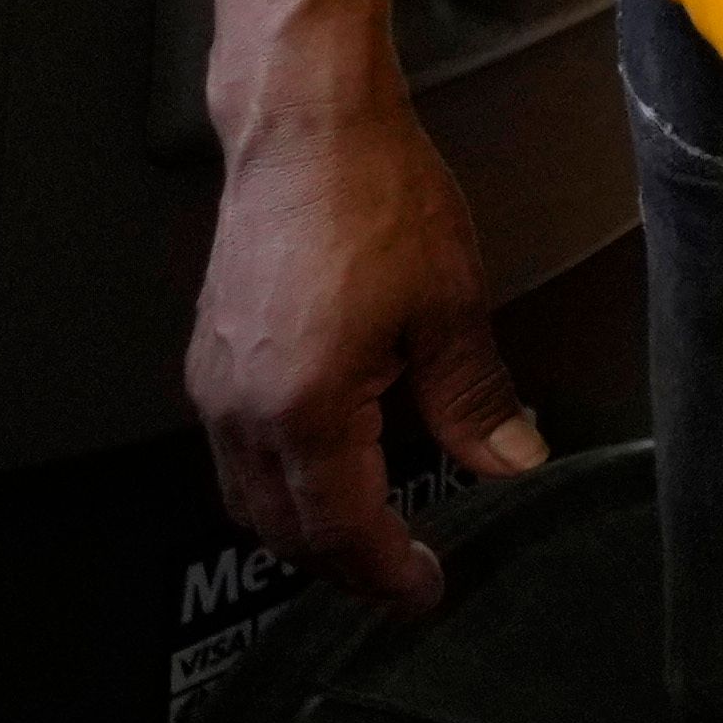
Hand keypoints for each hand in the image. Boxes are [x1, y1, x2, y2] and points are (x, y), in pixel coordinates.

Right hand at [187, 91, 545, 609]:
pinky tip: (324, 469)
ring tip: (367, 537)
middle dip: (340, 566)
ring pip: (247, 497)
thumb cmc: (373, 198)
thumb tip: (512, 459)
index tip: (421, 593)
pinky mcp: (210, 357)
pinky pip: (233, 452)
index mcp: (303, 407)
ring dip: (303, 531)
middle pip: (282, 529)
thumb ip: (475, 398)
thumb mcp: (448, 306)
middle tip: (400, 576)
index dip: (384, 573)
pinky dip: (277, 483)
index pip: (340, 529)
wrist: (307, 129)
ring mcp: (215, 385)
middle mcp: (241, 408)